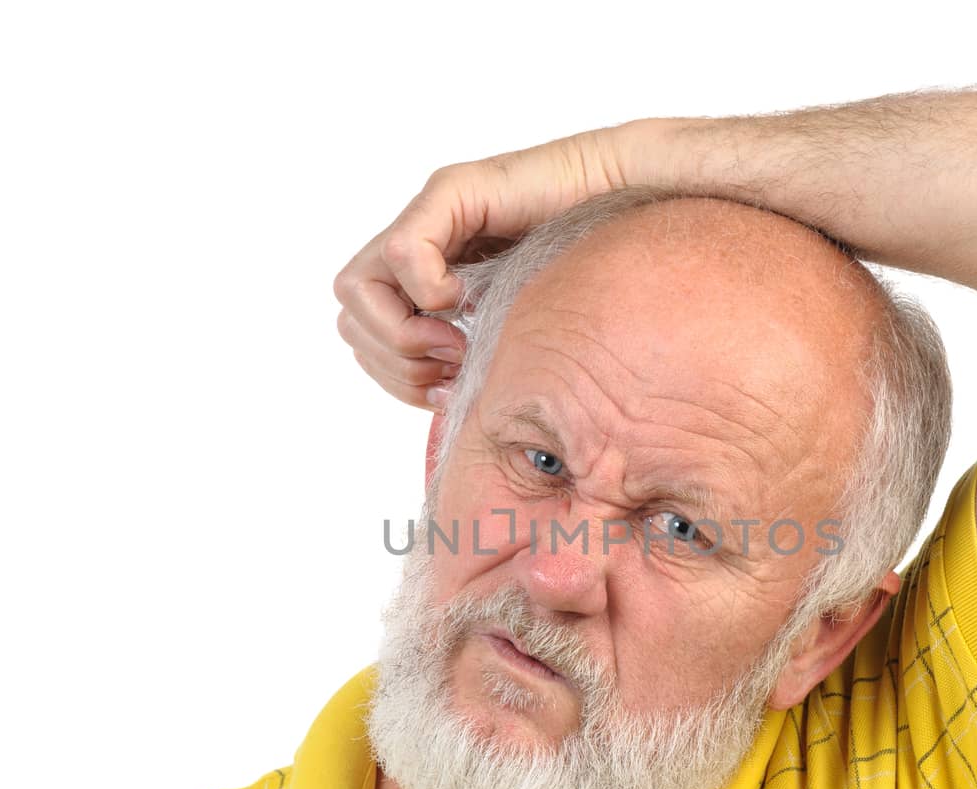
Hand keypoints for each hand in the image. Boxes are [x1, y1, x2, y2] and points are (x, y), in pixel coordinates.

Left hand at [334, 125, 633, 410]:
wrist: (628, 205)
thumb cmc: (582, 271)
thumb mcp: (512, 332)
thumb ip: (473, 361)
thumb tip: (448, 407)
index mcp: (421, 282)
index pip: (363, 340)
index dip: (396, 379)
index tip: (446, 390)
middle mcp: (413, 247)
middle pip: (348, 320)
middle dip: (397, 363)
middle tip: (452, 366)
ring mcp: (426, 217)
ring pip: (353, 289)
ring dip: (402, 332)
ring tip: (456, 340)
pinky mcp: (450, 192)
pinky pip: (403, 252)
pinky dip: (429, 291)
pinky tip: (468, 298)